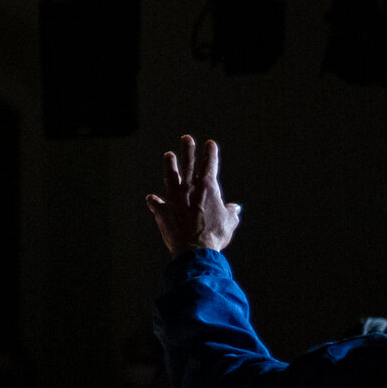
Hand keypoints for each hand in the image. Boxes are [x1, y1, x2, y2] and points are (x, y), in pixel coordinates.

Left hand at [145, 135, 242, 256]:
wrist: (195, 249)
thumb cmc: (215, 235)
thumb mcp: (229, 222)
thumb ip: (231, 213)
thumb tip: (235, 209)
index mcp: (208, 188)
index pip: (209, 165)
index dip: (210, 153)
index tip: (210, 143)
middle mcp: (189, 189)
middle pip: (188, 165)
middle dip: (188, 150)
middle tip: (186, 138)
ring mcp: (174, 198)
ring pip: (170, 177)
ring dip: (170, 166)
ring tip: (169, 155)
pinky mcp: (163, 211)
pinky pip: (157, 204)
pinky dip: (155, 202)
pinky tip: (151, 198)